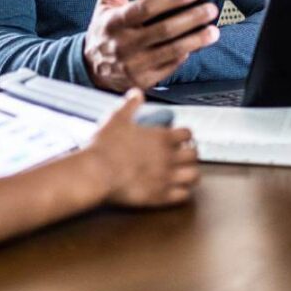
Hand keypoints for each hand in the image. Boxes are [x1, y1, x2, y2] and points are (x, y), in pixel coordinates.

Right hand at [83, 0, 219, 91]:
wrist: (93, 67)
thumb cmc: (105, 30)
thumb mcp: (105, 2)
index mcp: (114, 22)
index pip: (146, 7)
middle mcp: (123, 45)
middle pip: (165, 30)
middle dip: (192, 17)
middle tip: (210, 9)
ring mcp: (134, 65)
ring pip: (172, 51)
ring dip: (197, 39)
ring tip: (212, 30)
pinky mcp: (143, 80)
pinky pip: (171, 66)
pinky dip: (186, 54)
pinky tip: (195, 45)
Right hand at [86, 89, 199, 207]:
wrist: (96, 173)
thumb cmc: (104, 146)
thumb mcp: (116, 118)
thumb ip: (130, 104)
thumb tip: (137, 93)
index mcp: (162, 137)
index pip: (188, 134)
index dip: (184, 135)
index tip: (179, 137)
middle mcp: (169, 157)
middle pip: (194, 154)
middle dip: (190, 153)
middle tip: (183, 154)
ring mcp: (166, 178)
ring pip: (194, 176)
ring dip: (190, 172)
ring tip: (183, 172)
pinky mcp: (160, 196)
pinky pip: (183, 196)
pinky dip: (182, 192)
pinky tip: (175, 189)